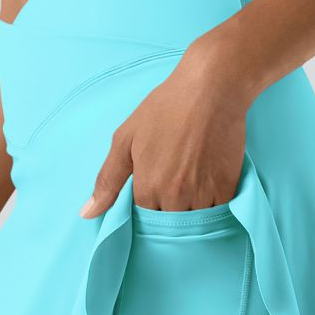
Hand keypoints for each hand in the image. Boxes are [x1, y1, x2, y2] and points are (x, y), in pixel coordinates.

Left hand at [80, 30, 252, 215]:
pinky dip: (213, 205)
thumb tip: (87, 214)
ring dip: (192, 211)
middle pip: (170, 225)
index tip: (153, 190)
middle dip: (169, 212)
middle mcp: (175, 198)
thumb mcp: (125, 140)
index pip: (144, 220)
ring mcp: (204, 195)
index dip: (147, 207)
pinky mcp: (228, 188)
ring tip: (191, 184)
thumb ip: (107, 181)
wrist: (211, 90)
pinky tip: (209, 183)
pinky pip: (219, 212)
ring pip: (196, 222)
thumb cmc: (165, 109)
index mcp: (147, 189)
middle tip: (174, 184)